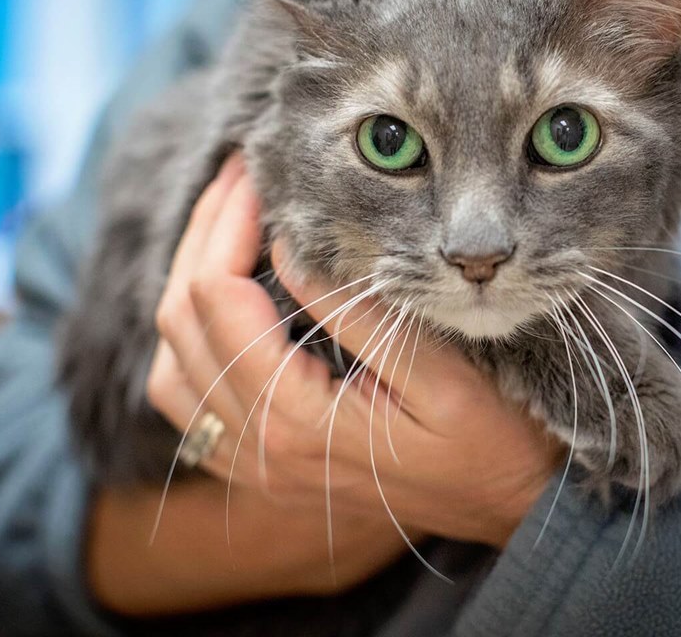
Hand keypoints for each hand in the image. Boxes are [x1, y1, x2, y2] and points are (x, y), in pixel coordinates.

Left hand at [147, 155, 559, 550]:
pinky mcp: (260, 468)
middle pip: (183, 321)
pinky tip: (223, 306)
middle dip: (203, 236)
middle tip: (241, 179)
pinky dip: (189, 346)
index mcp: (295, 419)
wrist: (509, 507)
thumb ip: (355, 314)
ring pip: (171, 364)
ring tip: (225, 230)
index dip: (229, 223)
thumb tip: (289, 245)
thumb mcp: (439, 370)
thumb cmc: (490, 439)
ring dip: (186, 287)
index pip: (220, 299)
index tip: (261, 173)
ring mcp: (252, 465)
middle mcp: (258, 448)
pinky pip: (188, 405)